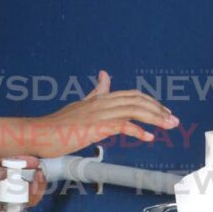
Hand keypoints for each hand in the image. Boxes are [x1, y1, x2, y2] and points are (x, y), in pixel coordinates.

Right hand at [31, 70, 177, 157]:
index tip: (163, 112)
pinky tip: (147, 136)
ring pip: (133, 110)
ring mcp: (98, 114)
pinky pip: (121, 125)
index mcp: (99, 99)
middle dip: (158, 110)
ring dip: (155, 118)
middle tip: (173, 120)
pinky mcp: (94, 126)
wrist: (39, 133)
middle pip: (137, 101)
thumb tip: (104, 75)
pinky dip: (137, 130)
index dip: (150, 102)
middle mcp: (101, 103)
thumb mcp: (80, 104)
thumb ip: (95, 91)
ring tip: (168, 126)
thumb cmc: (57, 125)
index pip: (131, 95)